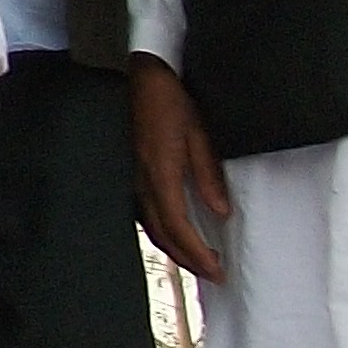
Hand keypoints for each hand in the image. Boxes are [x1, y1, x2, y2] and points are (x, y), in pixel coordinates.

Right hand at [131, 55, 229, 281]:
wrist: (134, 73)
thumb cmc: (168, 97)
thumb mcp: (198, 131)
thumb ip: (207, 174)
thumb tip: (220, 213)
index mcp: (159, 171)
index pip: (177, 225)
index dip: (196, 253)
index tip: (217, 271)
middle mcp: (140, 180)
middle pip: (161, 233)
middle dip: (187, 258)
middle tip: (212, 274)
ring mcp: (129, 176)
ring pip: (149, 225)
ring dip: (172, 247)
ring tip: (195, 259)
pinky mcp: (127, 169)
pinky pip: (141, 211)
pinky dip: (159, 229)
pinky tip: (171, 232)